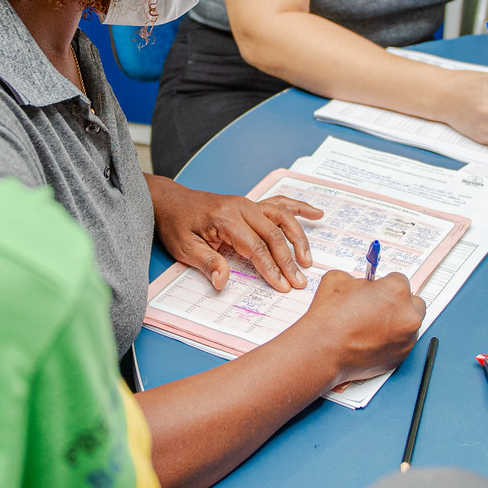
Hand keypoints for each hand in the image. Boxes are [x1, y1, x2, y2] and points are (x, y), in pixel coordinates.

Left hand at [151, 178, 322, 291]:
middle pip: (273, 234)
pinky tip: (316, 214)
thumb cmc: (176, 225)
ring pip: (282, 218)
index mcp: (225, 218)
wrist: (170, 201)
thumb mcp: (184, 248)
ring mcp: (248, 203)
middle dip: (289, 260)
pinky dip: (299, 208)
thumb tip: (223, 282)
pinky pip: (279, 204)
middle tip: (299, 281)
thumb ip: (206, 264)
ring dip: (298, 238)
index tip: (282, 285)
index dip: (271, 268)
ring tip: (307, 260)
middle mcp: (241, 207)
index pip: (255, 247)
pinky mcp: (251, 204)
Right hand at [290, 269, 424, 387]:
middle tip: (380, 307)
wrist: (322, 350)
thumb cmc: (330, 318)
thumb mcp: (339, 279)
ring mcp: (407, 338)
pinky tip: (372, 340)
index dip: (385, 284)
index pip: (399, 280)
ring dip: (397, 323)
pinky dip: (392, 341)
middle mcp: (408, 314)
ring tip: (373, 326)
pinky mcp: (401, 357)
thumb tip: (364, 285)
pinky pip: (402, 344)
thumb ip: (359, 279)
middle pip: (413, 302)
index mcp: (396, 291)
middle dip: (399, 303)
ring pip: (409, 325)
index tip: (378, 290)